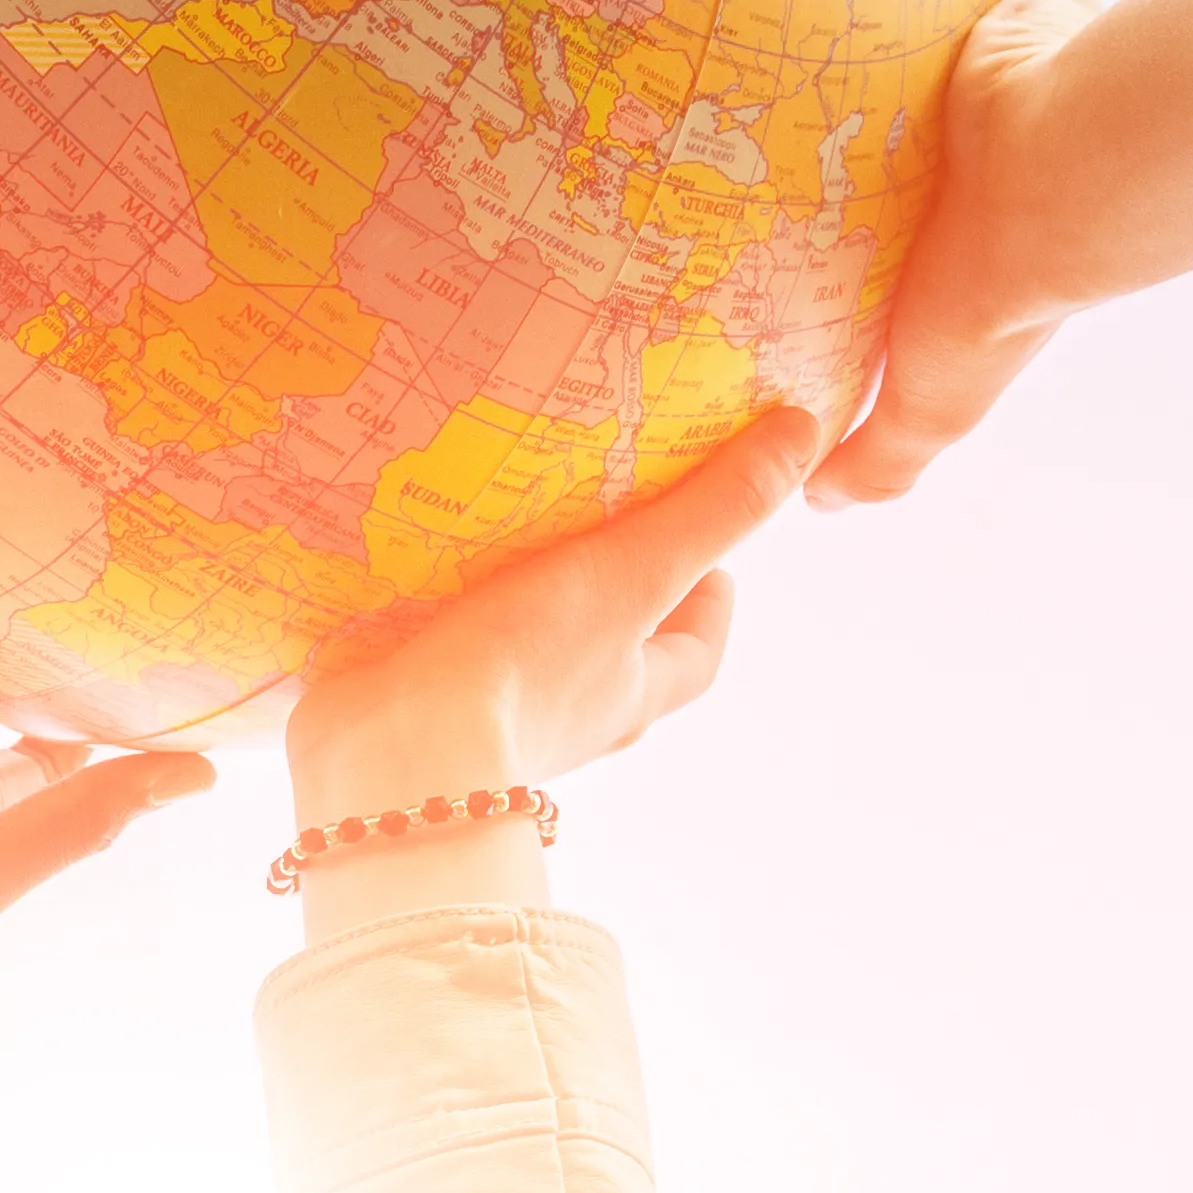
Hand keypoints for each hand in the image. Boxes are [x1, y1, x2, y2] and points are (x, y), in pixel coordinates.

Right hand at [279, 402, 814, 823]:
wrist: (389, 757)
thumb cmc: (524, 669)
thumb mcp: (632, 573)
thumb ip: (709, 511)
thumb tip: (803, 436)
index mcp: (633, 696)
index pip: (698, 654)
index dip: (713, 601)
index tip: (708, 552)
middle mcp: (572, 717)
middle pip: (618, 654)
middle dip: (618, 595)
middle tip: (603, 520)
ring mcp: (495, 718)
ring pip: (533, 655)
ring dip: (529, 603)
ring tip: (510, 531)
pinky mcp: (422, 707)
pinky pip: (454, 652)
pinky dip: (453, 615)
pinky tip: (425, 574)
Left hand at [820, 0, 1111, 504]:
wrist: (1079, 184)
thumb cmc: (1004, 288)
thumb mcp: (925, 398)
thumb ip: (885, 452)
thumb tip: (827, 501)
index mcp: (968, 228)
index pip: (913, 221)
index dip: (879, 211)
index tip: (820, 181)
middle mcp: (996, 141)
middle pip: (938, 95)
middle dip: (901, 62)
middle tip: (825, 5)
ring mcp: (1022, 62)